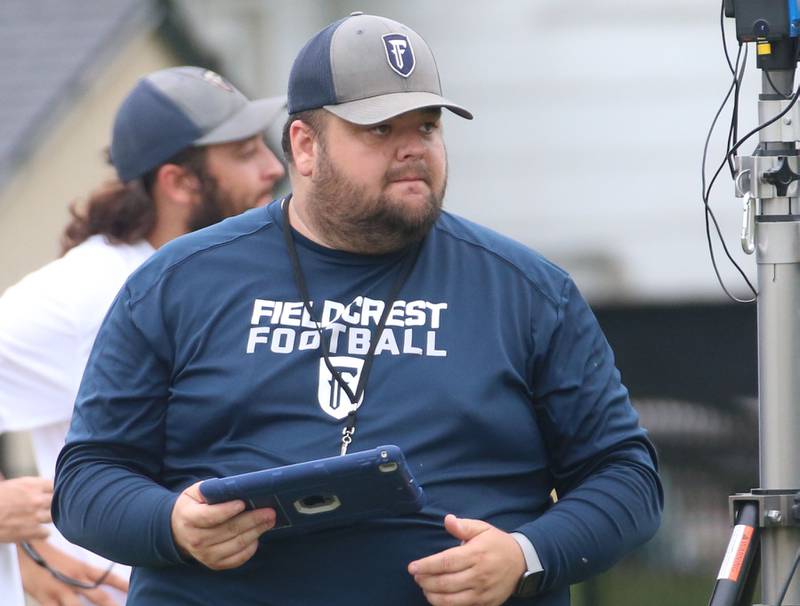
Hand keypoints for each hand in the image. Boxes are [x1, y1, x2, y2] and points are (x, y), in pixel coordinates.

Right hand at [0, 476, 52, 541]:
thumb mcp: (14, 485)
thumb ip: (32, 486)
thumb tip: (43, 487)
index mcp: (32, 485)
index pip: (57, 485)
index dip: (56, 489)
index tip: (55, 492)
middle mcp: (37, 500)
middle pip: (58, 501)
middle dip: (54, 503)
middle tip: (48, 505)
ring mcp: (35, 517)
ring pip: (54, 517)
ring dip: (48, 517)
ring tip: (40, 517)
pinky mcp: (30, 533)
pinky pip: (46, 533)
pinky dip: (42, 533)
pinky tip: (37, 529)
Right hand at [17, 540, 128, 605]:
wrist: (26, 549)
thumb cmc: (50, 556)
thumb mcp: (72, 562)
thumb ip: (87, 571)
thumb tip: (101, 578)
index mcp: (83, 568)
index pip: (109, 578)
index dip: (123, 585)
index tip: (134, 590)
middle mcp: (75, 580)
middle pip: (100, 597)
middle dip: (112, 605)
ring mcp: (60, 591)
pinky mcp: (45, 599)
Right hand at [170, 480, 275, 569]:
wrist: (178, 531)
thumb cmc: (193, 506)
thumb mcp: (195, 493)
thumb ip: (212, 489)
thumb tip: (235, 488)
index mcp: (189, 518)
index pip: (209, 516)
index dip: (226, 510)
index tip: (243, 502)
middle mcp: (196, 540)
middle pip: (229, 530)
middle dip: (252, 520)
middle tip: (270, 511)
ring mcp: (205, 555)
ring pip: (236, 544)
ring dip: (256, 532)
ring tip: (270, 520)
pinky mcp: (215, 564)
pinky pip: (237, 558)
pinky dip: (251, 548)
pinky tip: (258, 536)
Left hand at [408, 514, 526, 605]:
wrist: (522, 562)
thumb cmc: (496, 543)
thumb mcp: (482, 528)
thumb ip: (463, 526)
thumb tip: (447, 519)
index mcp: (476, 554)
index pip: (446, 562)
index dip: (427, 566)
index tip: (412, 567)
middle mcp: (479, 575)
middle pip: (445, 583)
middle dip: (426, 581)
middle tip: (416, 576)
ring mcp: (482, 592)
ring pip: (451, 600)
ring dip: (432, 595)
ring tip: (424, 587)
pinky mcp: (486, 604)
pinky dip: (445, 605)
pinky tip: (437, 598)